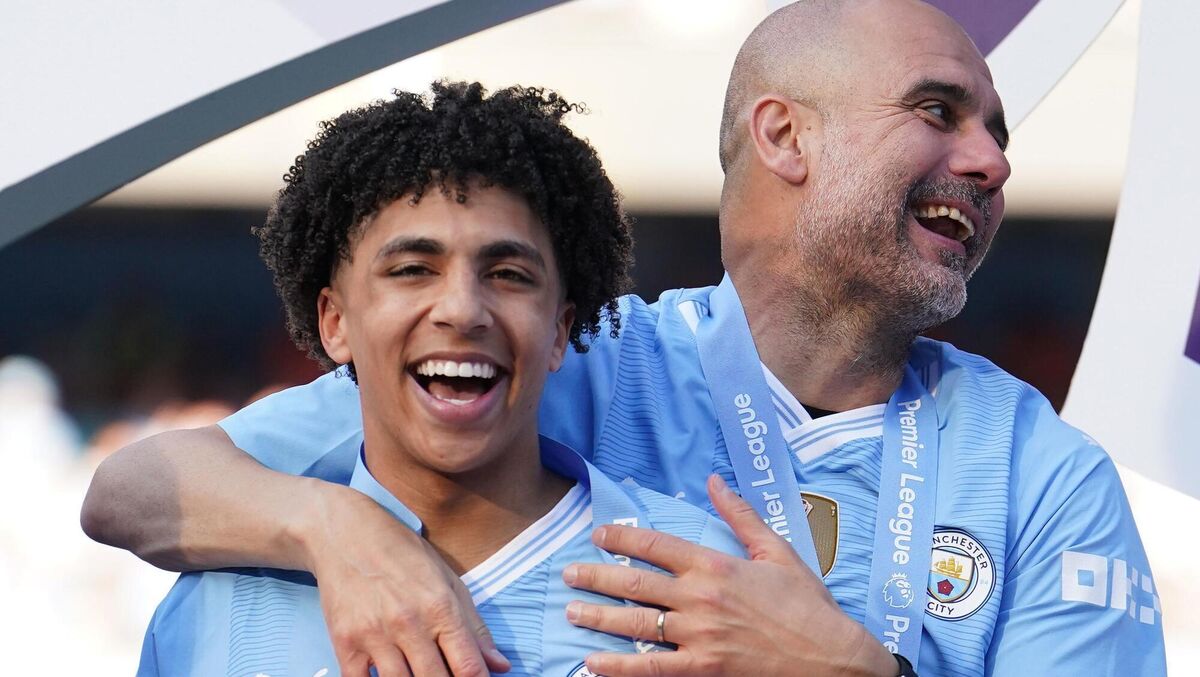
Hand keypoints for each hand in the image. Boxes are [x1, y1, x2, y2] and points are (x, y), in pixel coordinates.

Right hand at [300, 483, 510, 675]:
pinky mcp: (345, 642)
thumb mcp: (448, 580)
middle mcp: (409, 623)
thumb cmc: (402, 554)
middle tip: (446, 674)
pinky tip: (388, 675)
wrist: (345, 534)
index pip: (468, 666)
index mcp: (440, 607)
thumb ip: (475, 627)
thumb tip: (500, 665)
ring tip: (419, 672)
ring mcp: (374, 635)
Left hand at [562, 474, 897, 676]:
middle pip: (635, 583)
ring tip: (572, 611)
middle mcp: (700, 598)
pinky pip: (652, 668)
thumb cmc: (807, 605)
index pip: (656, 545)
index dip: (621, 538)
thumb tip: (715, 481)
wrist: (831, 658)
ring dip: (598, 617)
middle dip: (596, 577)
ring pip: (636, 624)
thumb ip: (741, 516)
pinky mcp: (703, 670)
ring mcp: (699, 637)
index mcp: (715, 565)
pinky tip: (594, 664)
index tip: (598, 535)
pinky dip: (619, 667)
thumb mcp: (777, 552)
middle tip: (568, 575)